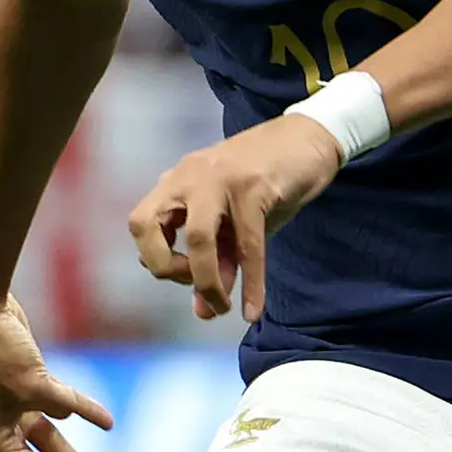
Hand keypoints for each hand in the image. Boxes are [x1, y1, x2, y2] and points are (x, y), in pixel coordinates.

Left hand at [128, 114, 340, 321]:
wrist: (311, 139)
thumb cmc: (270, 183)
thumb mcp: (237, 225)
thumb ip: (218, 263)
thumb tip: (204, 312)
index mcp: (178, 181)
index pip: (140, 224)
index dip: (156, 258)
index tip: (187, 277)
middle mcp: (190, 176)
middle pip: (145, 225)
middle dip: (164, 268)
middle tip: (194, 287)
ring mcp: (220, 178)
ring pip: (198, 237)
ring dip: (206, 281)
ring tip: (221, 307)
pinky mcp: (254, 187)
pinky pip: (248, 244)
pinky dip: (251, 282)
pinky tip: (252, 308)